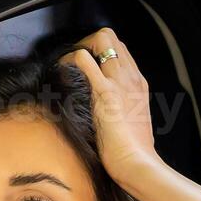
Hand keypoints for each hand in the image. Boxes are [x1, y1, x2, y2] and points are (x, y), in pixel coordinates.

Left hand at [59, 26, 160, 186]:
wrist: (137, 163)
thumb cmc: (133, 152)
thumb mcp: (131, 124)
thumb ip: (122, 113)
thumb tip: (108, 116)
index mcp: (138, 84)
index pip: (121, 50)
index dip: (100, 52)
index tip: (86, 66)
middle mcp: (131, 77)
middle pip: (113, 38)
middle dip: (89, 42)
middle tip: (74, 63)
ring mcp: (120, 81)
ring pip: (103, 38)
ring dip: (81, 46)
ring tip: (68, 65)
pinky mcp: (105, 91)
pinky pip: (84, 59)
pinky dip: (70, 59)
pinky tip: (62, 71)